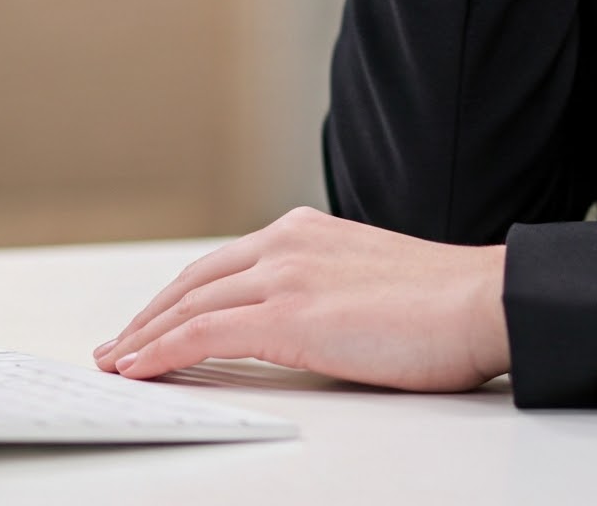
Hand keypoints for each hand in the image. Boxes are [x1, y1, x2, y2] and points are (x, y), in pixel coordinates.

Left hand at [93, 208, 509, 392]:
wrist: (480, 300)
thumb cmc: (444, 303)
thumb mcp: (369, 284)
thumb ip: (328, 291)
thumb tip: (307, 327)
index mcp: (308, 230)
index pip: (224, 264)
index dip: (180, 295)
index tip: (154, 320)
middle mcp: (288, 241)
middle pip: (195, 279)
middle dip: (150, 314)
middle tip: (119, 344)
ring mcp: (286, 274)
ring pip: (190, 304)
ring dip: (144, 335)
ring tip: (117, 361)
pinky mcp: (289, 315)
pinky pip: (204, 333)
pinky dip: (162, 350)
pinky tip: (140, 367)